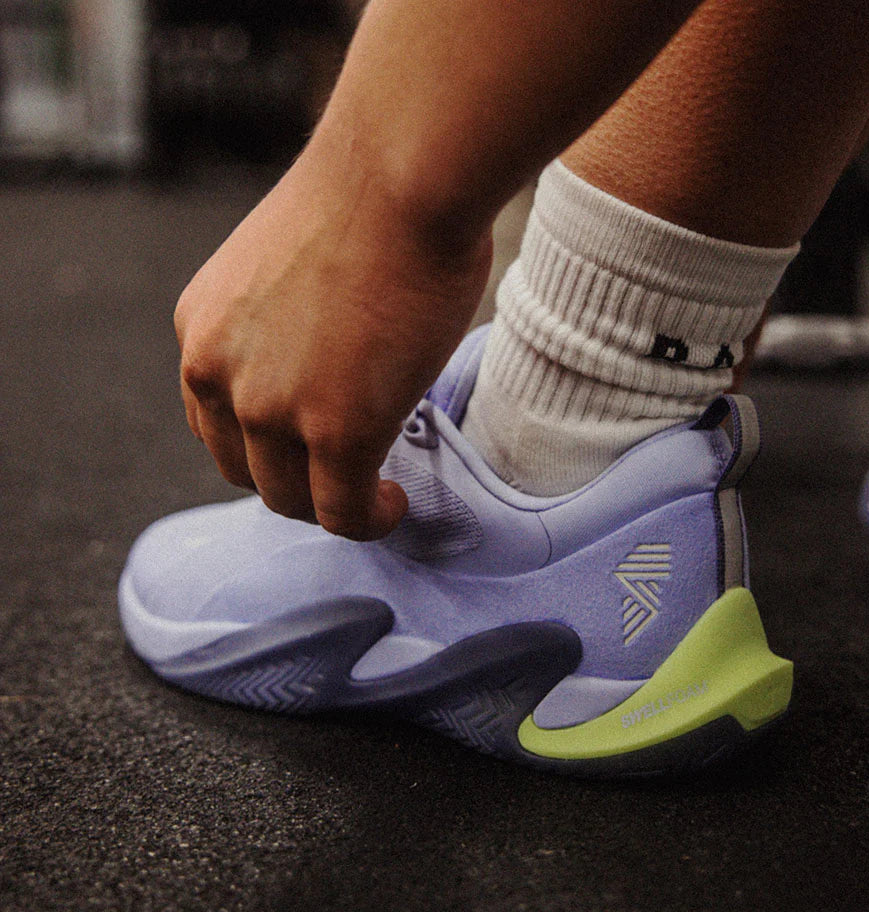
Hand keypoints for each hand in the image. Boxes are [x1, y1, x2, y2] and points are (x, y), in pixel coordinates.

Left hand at [174, 135, 492, 539]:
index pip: (216, 422)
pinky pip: (344, 512)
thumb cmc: (369, 196)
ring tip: (374, 493)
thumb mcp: (286, 268)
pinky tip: (395, 504)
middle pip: (246, 470)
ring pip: (290, 499)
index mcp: (202, 329)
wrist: (401, 171)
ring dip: (331, 504)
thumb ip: (283, 326)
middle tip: (346, 474)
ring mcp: (272, 407)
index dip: (265, 447)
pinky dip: (369, 519)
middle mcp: (219, 373)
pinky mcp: (337, 430)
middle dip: (295, 480)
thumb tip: (330, 356)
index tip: (310, 449)